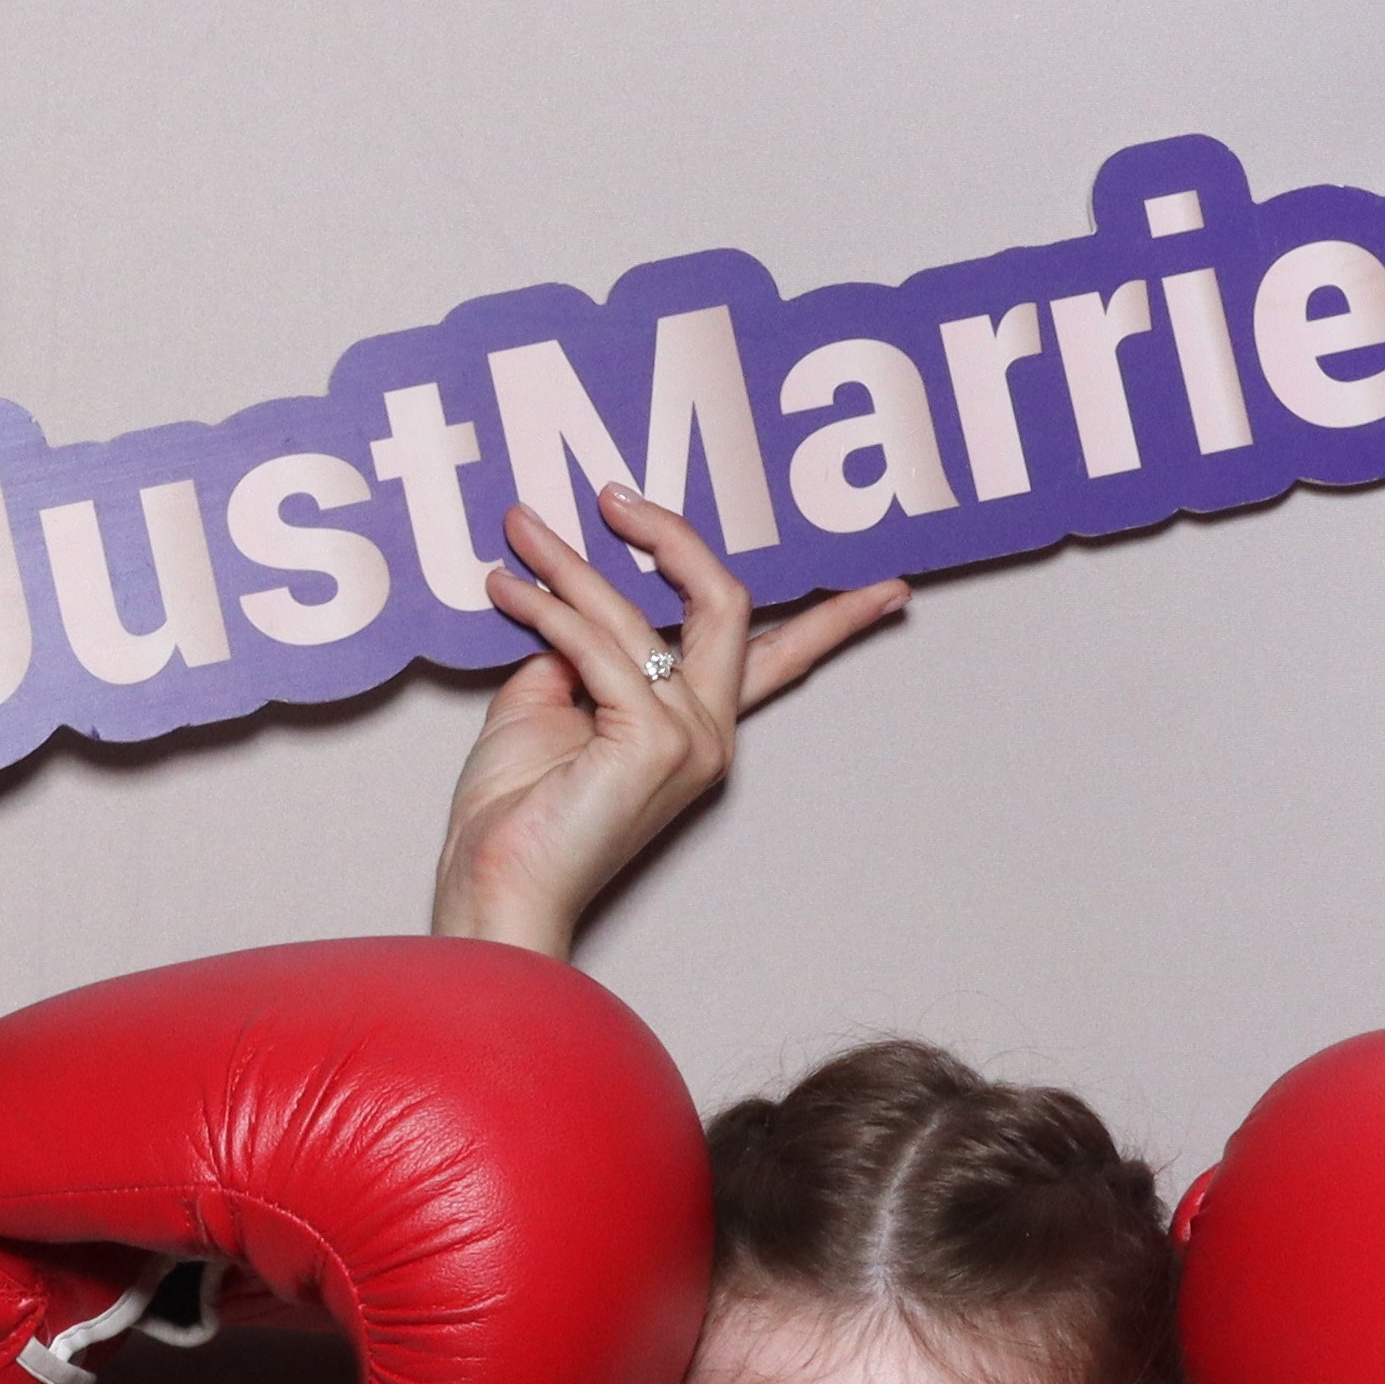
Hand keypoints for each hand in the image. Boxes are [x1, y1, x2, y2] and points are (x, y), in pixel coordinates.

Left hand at [424, 486, 901, 953]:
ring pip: (637, 615)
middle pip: (726, 604)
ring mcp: (687, 738)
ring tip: (520, 531)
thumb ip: (579, 654)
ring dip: (568, 564)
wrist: (496, 887)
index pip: (780, 658)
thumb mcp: (554, 706)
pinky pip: (596, 646)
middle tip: (614, 496)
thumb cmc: (516, 816)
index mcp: (697, 729)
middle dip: (672, 537)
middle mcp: (707, 732)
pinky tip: (508, 587)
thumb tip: (567, 601)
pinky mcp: (652, 741)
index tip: (888, 588)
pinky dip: (547, 608)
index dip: (835, 618)